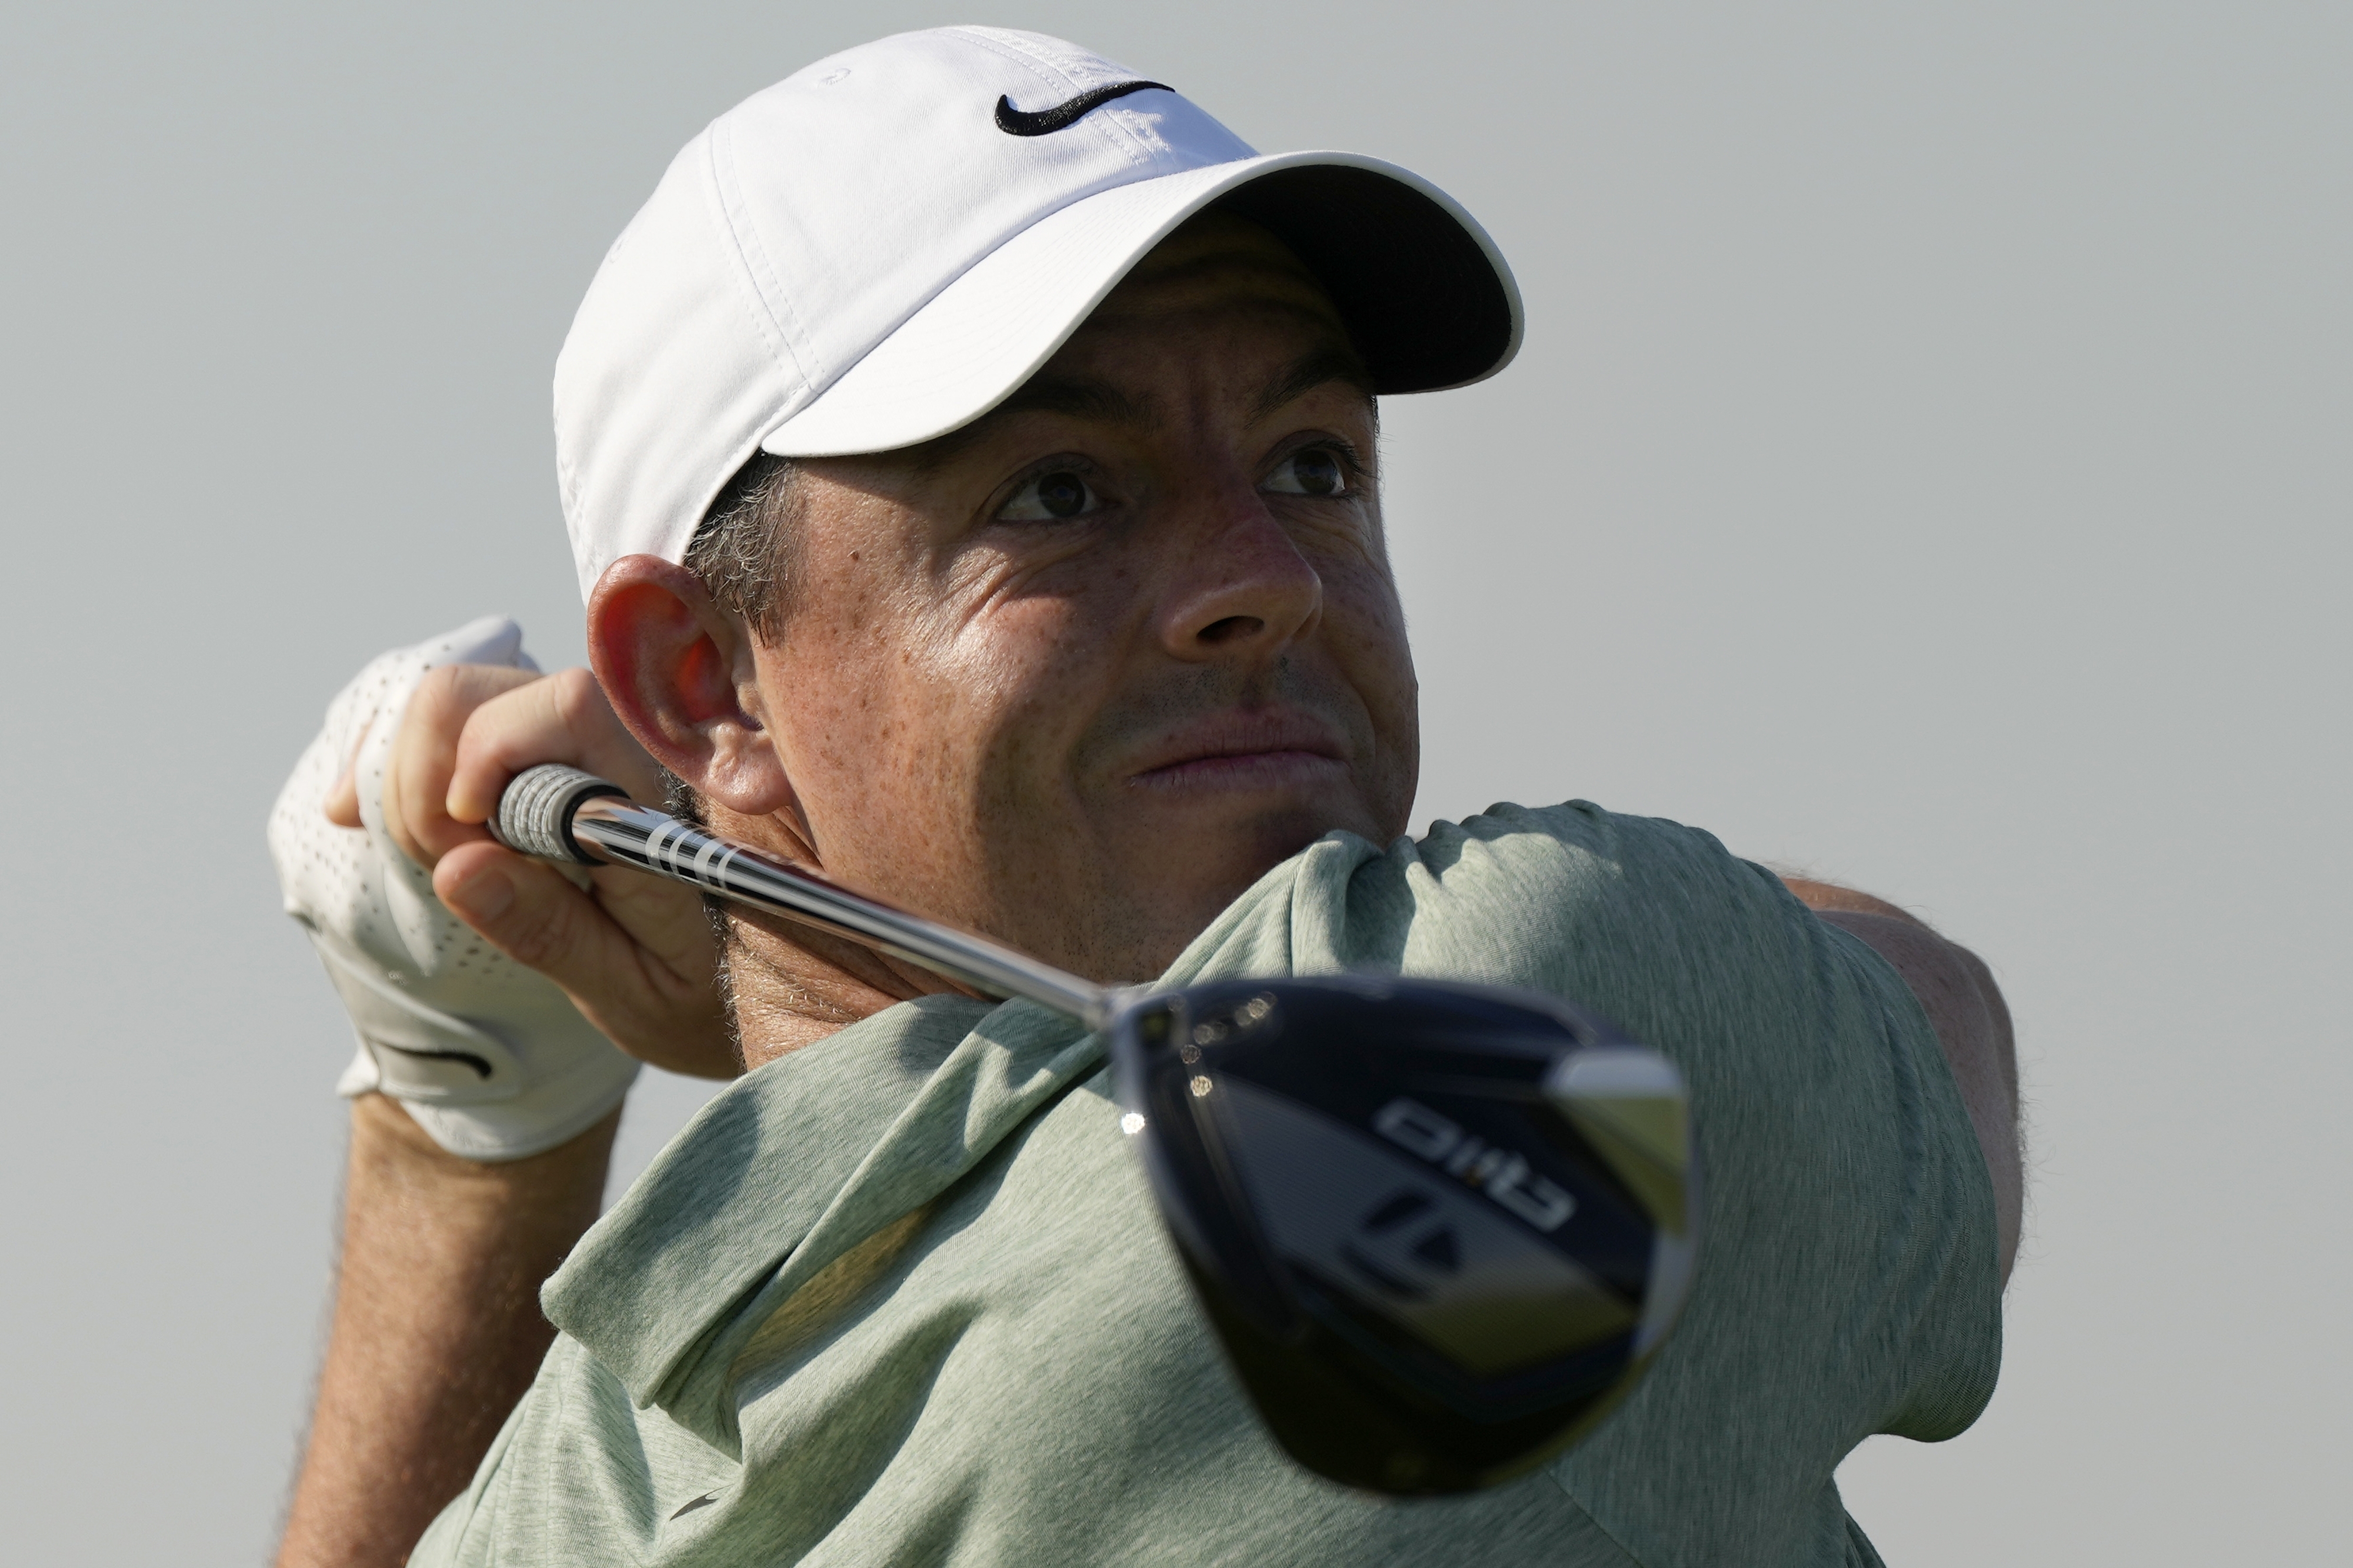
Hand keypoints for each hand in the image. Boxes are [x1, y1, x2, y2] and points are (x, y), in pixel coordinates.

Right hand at [327, 659, 739, 1080]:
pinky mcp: (545, 746)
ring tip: (447, 860)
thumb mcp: (634, 990)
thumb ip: (550, 930)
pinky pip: (455, 724)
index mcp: (656, 796)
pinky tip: (409, 835)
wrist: (765, 988)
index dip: (488, 757)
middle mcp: (618, 739)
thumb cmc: (700, 994)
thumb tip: (457, 868)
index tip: (462, 846)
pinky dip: (413, 774)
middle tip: (448, 866)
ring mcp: (576, 735)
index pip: (567, 705)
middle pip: (478, 691)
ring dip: (415, 779)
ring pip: (457, 699)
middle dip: (427, 777)